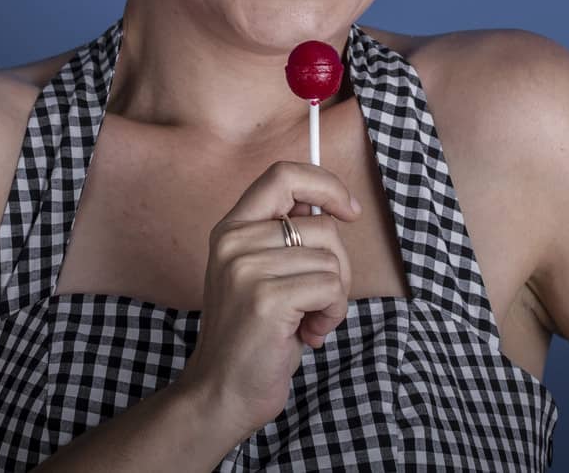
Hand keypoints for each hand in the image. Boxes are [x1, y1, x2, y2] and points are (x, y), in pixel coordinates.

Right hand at [176, 160, 361, 436]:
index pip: (283, 175)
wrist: (221, 393)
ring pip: (331, 260)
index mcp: (231, 229)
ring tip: (308, 321)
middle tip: (321, 300)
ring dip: (335, 298)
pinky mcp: (267, 297)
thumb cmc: (252, 337)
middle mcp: (234, 241)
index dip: (324, 184)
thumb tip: (332, 206)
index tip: (348, 209)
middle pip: (321, 225)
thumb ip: (285, 239)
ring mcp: (247, 268)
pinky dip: (332, 315)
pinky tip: (308, 334)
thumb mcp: (259, 275)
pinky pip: (331, 288)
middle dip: (339, 265)